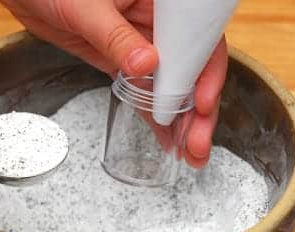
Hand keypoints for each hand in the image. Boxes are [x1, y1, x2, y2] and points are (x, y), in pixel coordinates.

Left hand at [0, 0, 227, 167]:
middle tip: (198, 143)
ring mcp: (141, 43)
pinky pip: (145, 90)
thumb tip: (147, 64)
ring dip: (181, 119)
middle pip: (190, 67)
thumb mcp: (87, 7)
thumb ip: (115, 35)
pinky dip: (155, 114)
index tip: (203, 103)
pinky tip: (167, 140)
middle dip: (198, 109)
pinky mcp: (122, 60)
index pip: (197, 35)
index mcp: (160, 1)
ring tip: (191, 153)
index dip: (206, 71)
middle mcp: (158, 22)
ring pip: (171, 84)